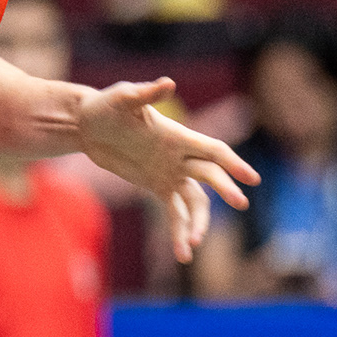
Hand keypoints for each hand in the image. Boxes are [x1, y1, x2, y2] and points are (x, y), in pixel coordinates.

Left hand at [76, 80, 258, 263]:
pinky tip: (183, 253)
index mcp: (177, 136)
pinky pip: (173, 211)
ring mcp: (169, 172)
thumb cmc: (106, 105)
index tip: (251, 178)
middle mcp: (178, 156)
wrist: (85, 123)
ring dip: (197, 221)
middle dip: (225, 189)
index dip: (232, 163)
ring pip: (194, 201)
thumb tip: (168, 83)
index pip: (212, 150)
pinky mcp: (155, 185)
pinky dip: (179, 230)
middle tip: (241, 204)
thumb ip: (145, 93)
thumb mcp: (122, 98)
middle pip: (209, 175)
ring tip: (194, 244)